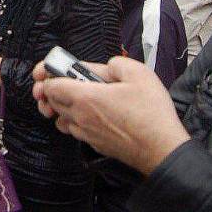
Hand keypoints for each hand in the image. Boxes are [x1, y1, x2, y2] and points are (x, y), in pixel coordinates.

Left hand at [32, 57, 189, 175]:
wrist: (162, 149)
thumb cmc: (151, 114)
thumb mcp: (138, 73)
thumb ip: (115, 63)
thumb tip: (106, 66)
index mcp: (86, 97)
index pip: (51, 86)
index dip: (49, 74)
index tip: (54, 68)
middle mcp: (81, 117)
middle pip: (52, 101)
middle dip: (53, 88)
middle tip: (65, 78)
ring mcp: (86, 133)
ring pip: (60, 117)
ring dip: (62, 105)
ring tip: (77, 95)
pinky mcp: (94, 144)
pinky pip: (74, 130)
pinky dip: (74, 120)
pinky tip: (90, 113)